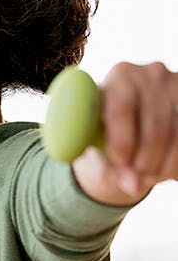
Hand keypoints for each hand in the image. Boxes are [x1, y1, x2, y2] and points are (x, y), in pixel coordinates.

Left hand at [73, 61, 177, 204]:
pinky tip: (166, 171)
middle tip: (136, 178)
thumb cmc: (102, 130)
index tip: (120, 164)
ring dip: (164, 165)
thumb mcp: (94, 144)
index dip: (122, 141)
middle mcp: (152, 74)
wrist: (127, 118)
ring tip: (148, 177)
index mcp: (118, 76)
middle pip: (155, 126)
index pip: (122, 109)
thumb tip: (133, 186)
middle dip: (146, 160)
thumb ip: (106, 165)